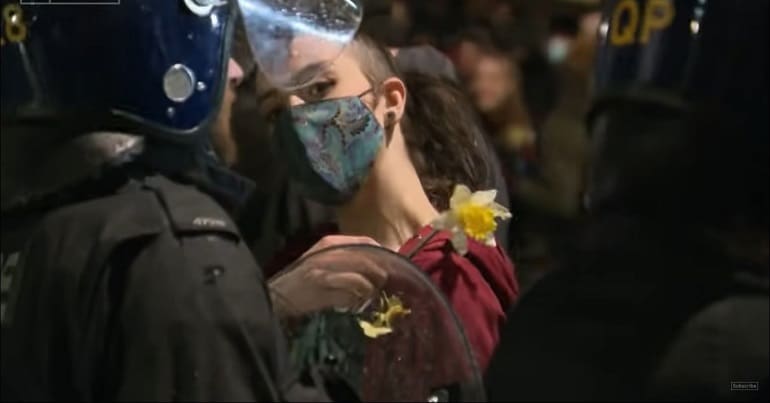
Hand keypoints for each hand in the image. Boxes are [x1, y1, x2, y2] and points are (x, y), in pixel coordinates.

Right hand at [268, 235, 387, 317]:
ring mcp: (325, 271)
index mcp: (330, 242)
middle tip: (385, 284)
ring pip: (360, 278)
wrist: (278, 295)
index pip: (365, 242)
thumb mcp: (324, 260)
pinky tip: (355, 304)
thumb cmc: (303, 279)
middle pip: (366, 260)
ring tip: (370, 295)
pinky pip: (349, 294)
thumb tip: (378, 264)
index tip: (391, 265)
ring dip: (370, 289)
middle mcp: (328, 253)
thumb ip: (347, 258)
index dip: (381, 254)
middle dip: (380, 273)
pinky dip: (356, 300)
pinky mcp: (322, 289)